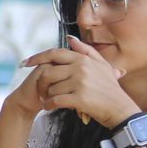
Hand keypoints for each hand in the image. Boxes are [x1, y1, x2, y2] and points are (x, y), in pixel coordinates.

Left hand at [20, 36, 136, 127]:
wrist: (121, 109)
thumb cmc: (110, 89)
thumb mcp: (102, 65)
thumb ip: (86, 50)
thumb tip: (69, 38)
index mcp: (83, 60)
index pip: (54, 54)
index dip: (37, 57)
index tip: (25, 63)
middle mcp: (81, 68)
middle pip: (47, 72)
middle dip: (41, 83)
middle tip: (40, 91)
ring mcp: (80, 83)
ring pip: (50, 88)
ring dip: (46, 96)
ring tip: (49, 100)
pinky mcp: (79, 98)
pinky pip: (54, 100)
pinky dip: (48, 105)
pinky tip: (49, 107)